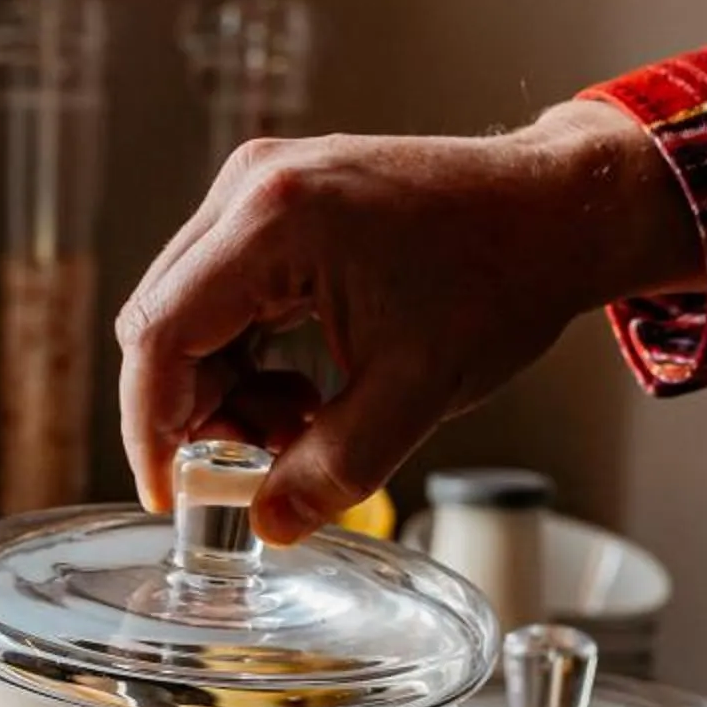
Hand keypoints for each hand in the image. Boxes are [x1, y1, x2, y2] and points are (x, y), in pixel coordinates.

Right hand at [114, 99, 700, 543]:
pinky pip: (222, 290)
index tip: (172, 492)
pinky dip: (245, 353)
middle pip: (162, 321)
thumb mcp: (415, 395)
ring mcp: (260, 184)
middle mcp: (250, 186)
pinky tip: (301, 389)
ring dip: (222, 387)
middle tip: (250, 468)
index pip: (159, 336)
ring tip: (296, 429)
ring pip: (188, 310)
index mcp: (273, 222)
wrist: (554, 212)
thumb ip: (332, 470)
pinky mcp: (277, 197)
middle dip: (190, 412)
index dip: (152, 428)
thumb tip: (268, 522)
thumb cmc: (500, 280)